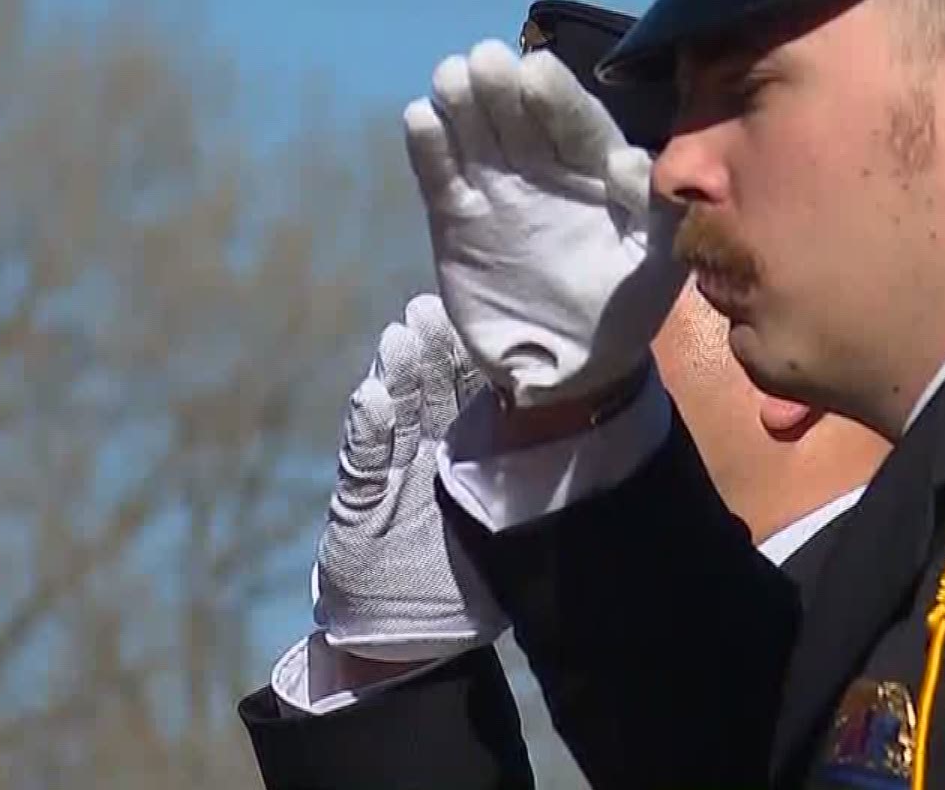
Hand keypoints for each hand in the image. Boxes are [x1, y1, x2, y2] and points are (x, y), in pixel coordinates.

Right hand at [312, 293, 505, 660]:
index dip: (479, 352)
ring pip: (396, 411)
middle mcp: (426, 450)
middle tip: (433, 308)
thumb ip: (527, 472)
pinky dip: (367, 431)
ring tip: (402, 337)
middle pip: (431, 387)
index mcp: (467, 451)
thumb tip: (585, 414)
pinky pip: (365, 462)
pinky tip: (371, 400)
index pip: (474, 389)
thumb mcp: (510, 525)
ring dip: (397, 374)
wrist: (408, 635)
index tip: (489, 313)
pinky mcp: (359, 503)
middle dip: (433, 347)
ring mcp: (391, 472)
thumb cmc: (469, 574)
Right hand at [402, 39, 686, 407]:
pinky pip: (442, 179)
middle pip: (521, 119)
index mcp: (599, 169)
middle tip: (483, 60)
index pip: (577, 125)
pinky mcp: (458, 218)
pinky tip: (420, 118)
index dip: (558, 99)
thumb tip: (630, 160)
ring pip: (478, 138)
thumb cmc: (626, 307)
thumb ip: (652, 210)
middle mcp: (546, 168)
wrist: (573, 366)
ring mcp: (499, 189)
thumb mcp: (658, 262)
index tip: (536, 72)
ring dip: (462, 105)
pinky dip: (430, 150)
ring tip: (449, 76)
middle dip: (503, 89)